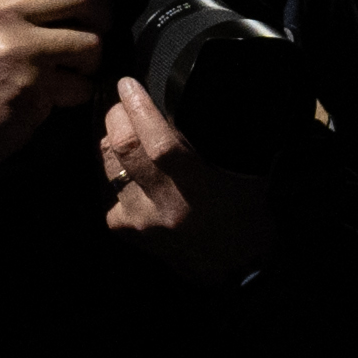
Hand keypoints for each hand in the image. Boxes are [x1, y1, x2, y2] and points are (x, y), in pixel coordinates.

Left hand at [94, 79, 271, 282]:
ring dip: (112, 140)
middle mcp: (163, 205)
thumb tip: (195, 104)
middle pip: (123, 149)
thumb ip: (224, 142)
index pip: (158, 142)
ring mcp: (140, 220)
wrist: (237, 274)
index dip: (139, 108)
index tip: (129, 83)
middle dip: (117, 116)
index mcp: (197, 189)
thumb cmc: (246, 220)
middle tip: (122, 101)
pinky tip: (128, 166)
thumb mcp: (248, 175)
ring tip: (123, 126)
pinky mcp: (128, 232)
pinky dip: (114, 172)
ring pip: (108, 166)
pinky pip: (109, 192)